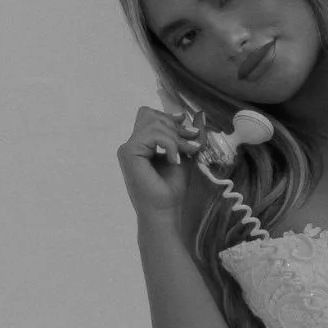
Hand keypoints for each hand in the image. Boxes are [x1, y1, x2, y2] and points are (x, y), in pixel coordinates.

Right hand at [117, 105, 204, 221]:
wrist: (163, 212)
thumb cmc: (171, 190)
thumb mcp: (183, 155)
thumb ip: (186, 136)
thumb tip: (199, 115)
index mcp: (141, 145)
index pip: (151, 116)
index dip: (170, 118)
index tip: (191, 131)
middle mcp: (131, 145)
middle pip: (151, 115)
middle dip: (175, 126)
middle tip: (191, 145)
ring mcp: (128, 148)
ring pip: (153, 122)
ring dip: (175, 137)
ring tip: (183, 155)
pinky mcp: (129, 153)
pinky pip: (153, 134)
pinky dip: (169, 144)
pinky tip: (174, 160)